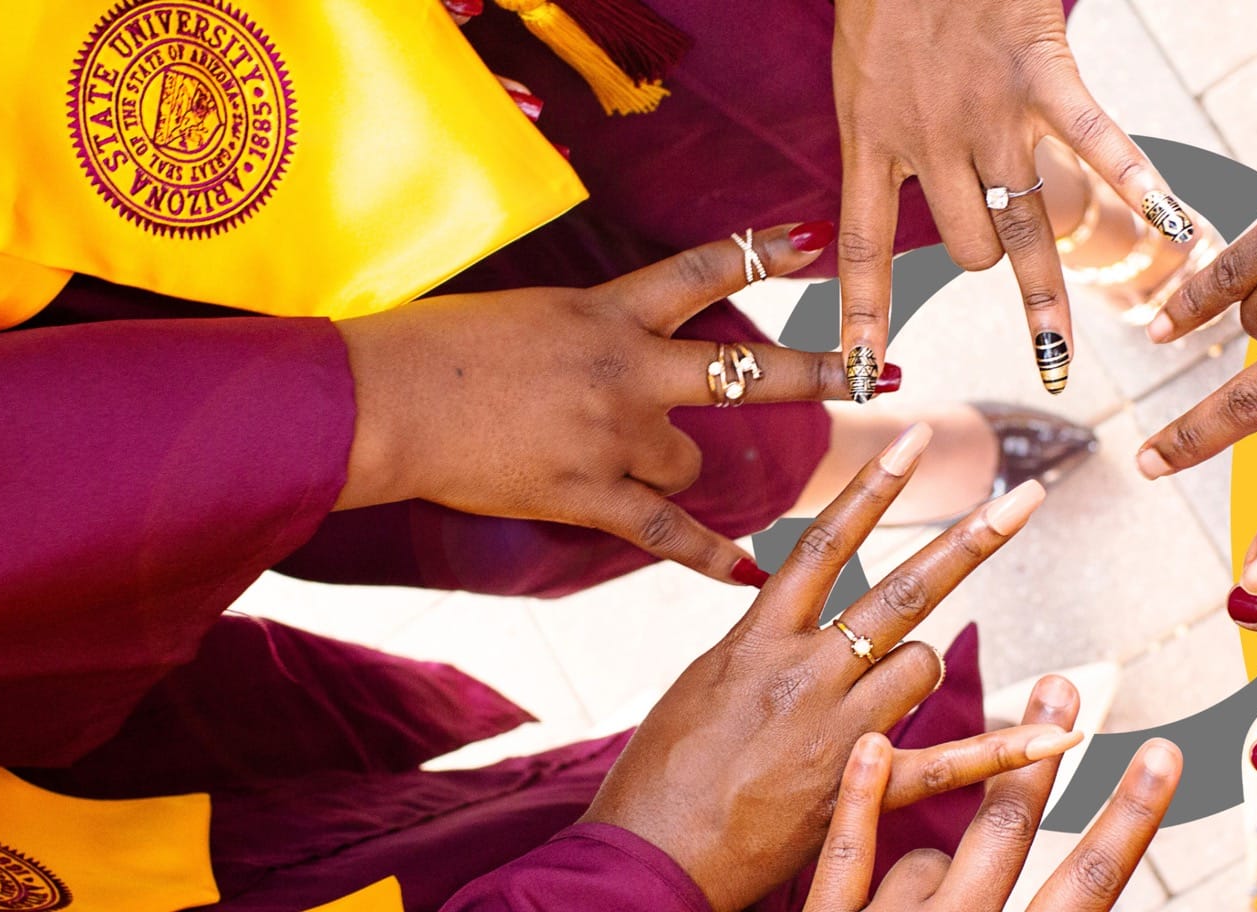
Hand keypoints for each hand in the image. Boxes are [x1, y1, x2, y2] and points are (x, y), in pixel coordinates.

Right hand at [336, 222, 863, 584]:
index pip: (705, 270)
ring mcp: (613, 434)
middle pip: (750, 370)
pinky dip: (711, 556)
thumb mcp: (527, 311)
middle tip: (873, 370)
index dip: (764, 252)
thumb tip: (614, 334)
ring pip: (691, 464)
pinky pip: (668, 532)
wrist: (383, 401)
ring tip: (627, 469)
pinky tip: (751, 572)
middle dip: (818, 372)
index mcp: (607, 309)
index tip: (811, 240)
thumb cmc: (433, 349)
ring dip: (677, 471)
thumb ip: (586, 325)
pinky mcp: (587, 493)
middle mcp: (626, 366)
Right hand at [584, 425, 1063, 909]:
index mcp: (758, 639)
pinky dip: (1009, 749)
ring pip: (924, 664)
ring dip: (923, 666)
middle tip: (1026, 497)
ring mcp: (838, 732)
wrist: (648, 858)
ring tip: (879, 699)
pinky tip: (1064, 734)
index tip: (916, 436)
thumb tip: (790, 599)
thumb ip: (758, 637)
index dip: (874, 484)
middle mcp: (805, 672)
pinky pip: (951, 762)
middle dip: (970, 539)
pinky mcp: (860, 792)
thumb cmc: (659, 774)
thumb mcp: (700, 681)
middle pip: (903, 589)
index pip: (826, 542)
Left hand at [806, 731, 1180, 910]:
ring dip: (931, 867)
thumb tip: (1080, 884)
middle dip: (1041, 760)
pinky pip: (844, 863)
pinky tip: (876, 747)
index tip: (1162, 753)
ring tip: (920, 903)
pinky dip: (859, 804)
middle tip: (1063, 683)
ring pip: (927, 857)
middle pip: (1009, 839)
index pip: (1090, 886)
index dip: (1129, 819)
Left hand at [832, 0, 1185, 396]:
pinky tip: (1174, 229)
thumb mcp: (860, 77)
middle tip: (1001, 251)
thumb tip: (897, 195)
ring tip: (1053, 347)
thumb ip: (885, 140)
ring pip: (1021, 228)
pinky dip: (1136, 183)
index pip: (864, 251)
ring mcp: (989, 113)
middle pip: (969, 248)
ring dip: (1040, 283)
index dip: (867, 318)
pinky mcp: (1042, 74)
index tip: (868, 380)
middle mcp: (930, 141)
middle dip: (988, 260)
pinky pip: (1095, 142)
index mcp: (870, 139)